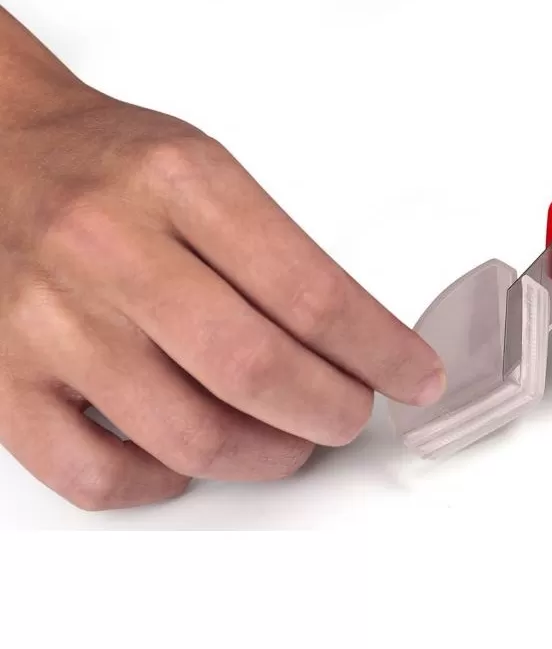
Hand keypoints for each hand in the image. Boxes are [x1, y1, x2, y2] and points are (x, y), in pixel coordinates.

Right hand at [0, 8, 443, 509]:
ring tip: (291, 440)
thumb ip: (279, 252)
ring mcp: (50, 321)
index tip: (414, 375)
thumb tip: (352, 344)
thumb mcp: (208, 169)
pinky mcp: (4, 379)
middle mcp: (111, 249)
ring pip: (188, 435)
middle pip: (256, 370)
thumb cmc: (111, 164)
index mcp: (182, 184)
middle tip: (352, 414)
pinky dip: (164, 484)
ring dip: (267, 455)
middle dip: (331, 410)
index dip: (379, 351)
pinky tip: (192, 460)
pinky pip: (97, 475)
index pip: (310, 291)